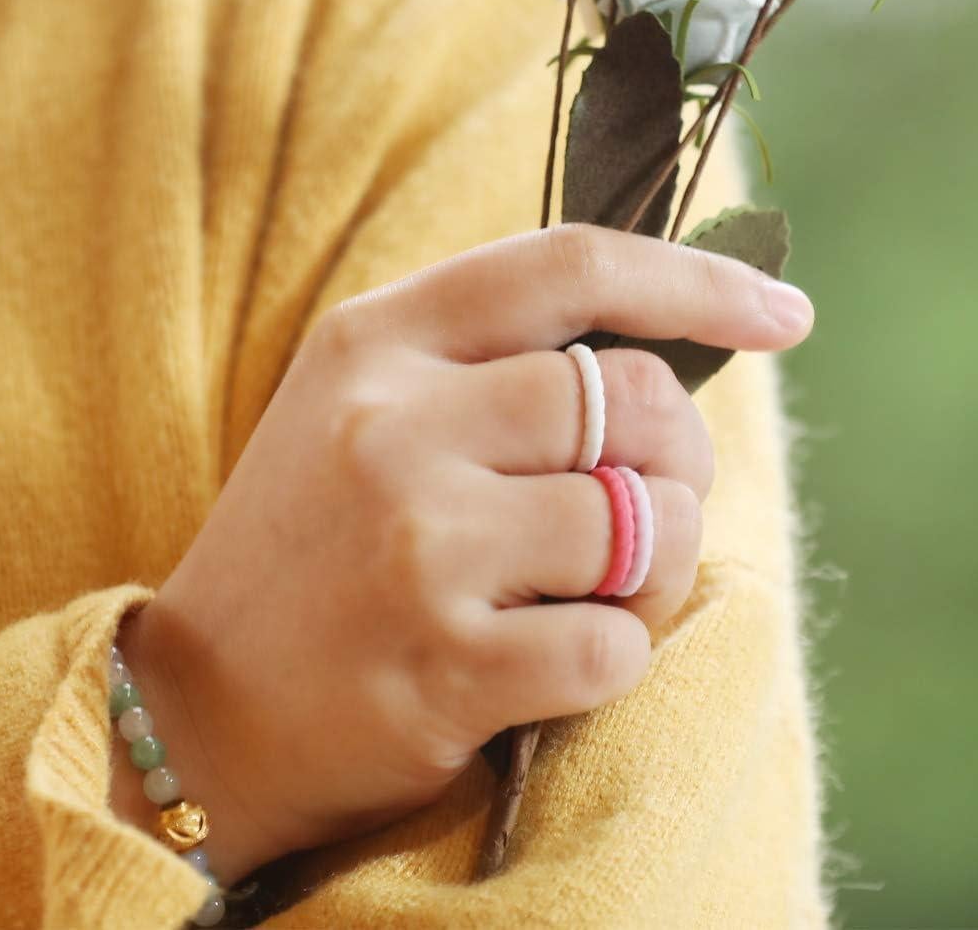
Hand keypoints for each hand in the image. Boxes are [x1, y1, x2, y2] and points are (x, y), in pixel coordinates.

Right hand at [114, 224, 813, 885]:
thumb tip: (672, 339)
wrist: (194, 713)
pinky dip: (614, 656)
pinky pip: (616, 646)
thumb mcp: (367, 403)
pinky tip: (548, 662)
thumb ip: (493, 354)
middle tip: (654, 495)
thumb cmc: (315, 540)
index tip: (784, 311)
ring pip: (646, 523)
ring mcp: (418, 548)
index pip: (570, 265)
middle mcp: (394, 427)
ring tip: (599, 586)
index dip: (696, 279)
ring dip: (659, 562)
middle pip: (633, 398)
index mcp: (378, 340)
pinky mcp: (445, 668)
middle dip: (680, 453)